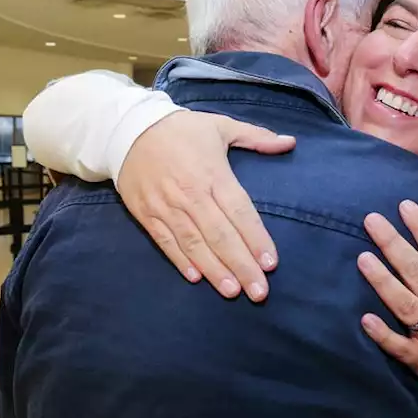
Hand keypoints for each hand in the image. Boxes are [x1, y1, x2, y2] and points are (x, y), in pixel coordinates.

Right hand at [116, 110, 295, 300]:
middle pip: (221, 235)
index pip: (240, 212)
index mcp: (213, 173)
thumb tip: (290, 142)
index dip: (256, 239)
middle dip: (242, 265)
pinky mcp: (147, 214)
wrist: (127, 128)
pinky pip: (166, 242)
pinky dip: (181, 261)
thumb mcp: (220, 125)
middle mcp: (191, 194)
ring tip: (233, 292)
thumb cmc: (181, 129)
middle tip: (259, 292)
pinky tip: (197, 278)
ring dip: (215, 270)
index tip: (271, 263)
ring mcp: (167, 206)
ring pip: (194, 244)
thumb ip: (256, 137)